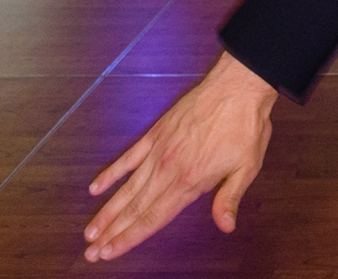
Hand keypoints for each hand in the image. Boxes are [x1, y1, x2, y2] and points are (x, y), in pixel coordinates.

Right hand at [83, 52, 278, 261]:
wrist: (237, 86)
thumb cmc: (245, 126)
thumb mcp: (247, 166)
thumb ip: (230, 198)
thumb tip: (225, 227)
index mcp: (190, 181)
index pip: (152, 218)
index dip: (129, 238)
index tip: (108, 253)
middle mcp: (168, 169)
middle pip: (134, 208)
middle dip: (111, 233)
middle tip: (90, 252)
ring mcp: (159, 150)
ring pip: (127, 187)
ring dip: (107, 211)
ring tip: (89, 230)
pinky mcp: (156, 133)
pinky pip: (128, 157)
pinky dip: (111, 174)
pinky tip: (96, 188)